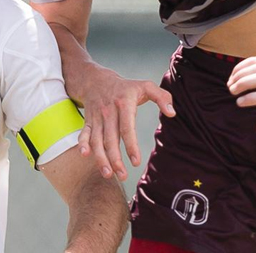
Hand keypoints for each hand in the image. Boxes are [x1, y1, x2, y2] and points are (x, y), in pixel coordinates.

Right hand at [67, 62, 173, 180]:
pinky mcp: (88, 121)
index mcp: (124, 103)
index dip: (131, 146)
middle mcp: (108, 111)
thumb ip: (163, 97)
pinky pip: (84, 134)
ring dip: (100, 158)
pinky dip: (82, 144)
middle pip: (110, 139)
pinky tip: (85, 155)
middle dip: (115, 159)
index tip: (136, 162)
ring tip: (108, 174)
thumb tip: (172, 113)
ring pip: (97, 140)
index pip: (127, 128)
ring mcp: (97, 117)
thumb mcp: (146, 86)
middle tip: (123, 176)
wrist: (96, 79)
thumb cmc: (126, 87)